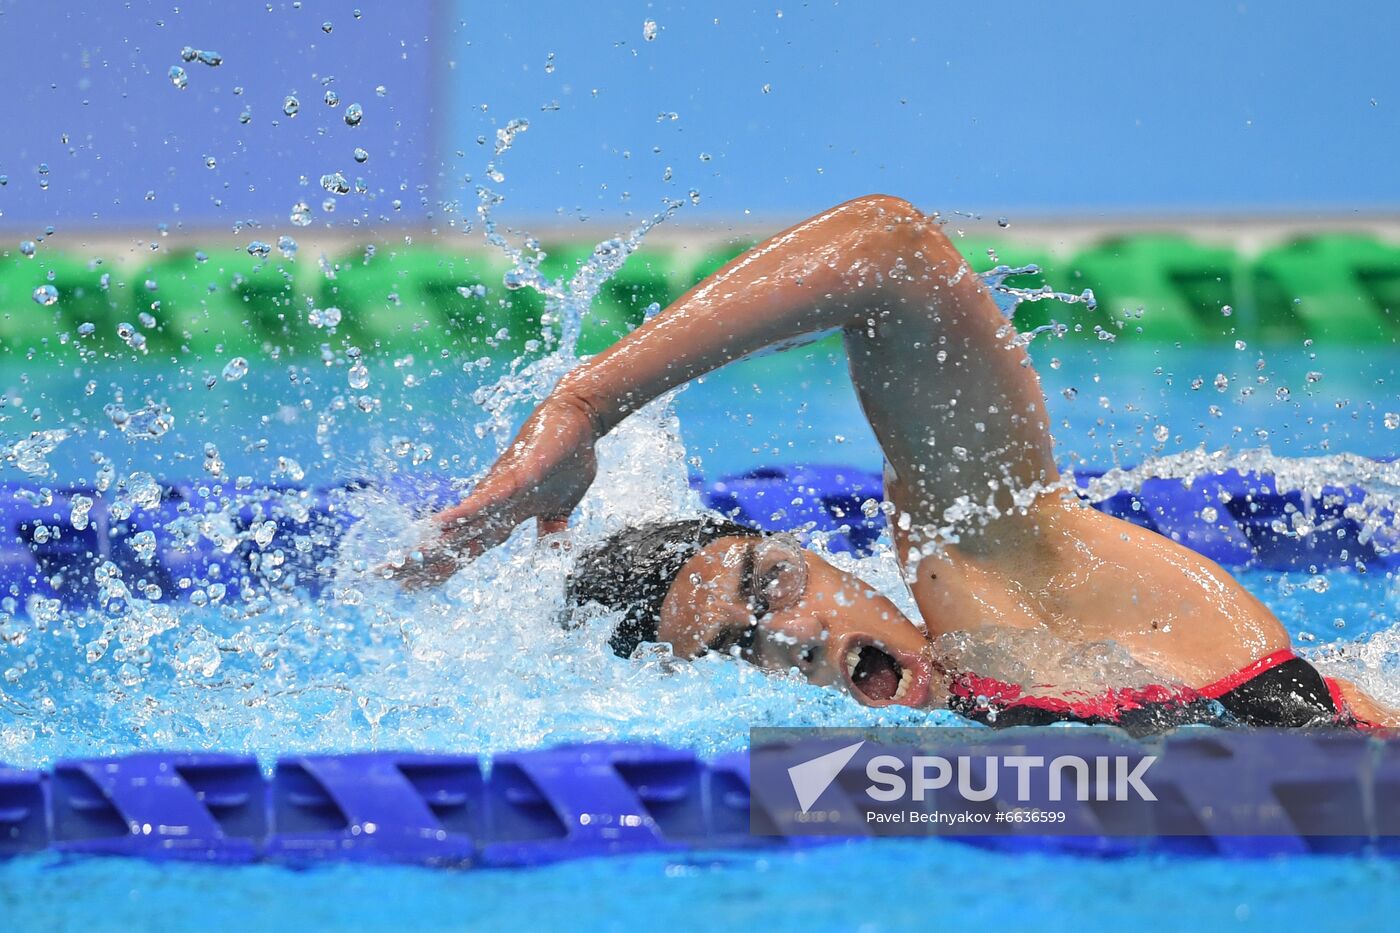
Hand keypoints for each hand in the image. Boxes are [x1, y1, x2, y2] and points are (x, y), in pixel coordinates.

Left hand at [386, 394, 598, 588]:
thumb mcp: (561, 507)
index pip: (463, 549)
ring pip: (460, 523)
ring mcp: (501, 489)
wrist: (579, 416)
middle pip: (450, 541)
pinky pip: (486, 499)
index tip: (409, 587)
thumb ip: (552, 529)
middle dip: (418, 561)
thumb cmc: (568, 456)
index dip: (438, 569)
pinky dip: (462, 514)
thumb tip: (555, 550)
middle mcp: (493, 503)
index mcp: (502, 515)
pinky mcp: (517, 476)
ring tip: (399, 561)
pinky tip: (437, 525)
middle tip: (378, 577)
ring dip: (430, 543)